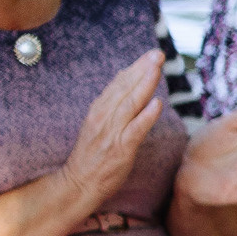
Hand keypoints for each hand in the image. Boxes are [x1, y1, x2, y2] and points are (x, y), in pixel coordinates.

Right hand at [59, 52, 164, 212]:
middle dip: (142, 69)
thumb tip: (127, 79)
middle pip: (125, 89)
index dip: (135, 68)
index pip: (119, 84)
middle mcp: (104, 117)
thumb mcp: (100, 123)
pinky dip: (146, 115)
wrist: (78, 182)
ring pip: (130, 103)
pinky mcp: (120, 148)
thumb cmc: (93, 154)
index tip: (151, 55)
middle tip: (158, 54)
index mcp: (99, 109)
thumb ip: (114, 103)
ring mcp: (112, 132)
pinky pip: (135, 129)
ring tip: (157, 68)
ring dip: (145, 84)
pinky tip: (157, 103)